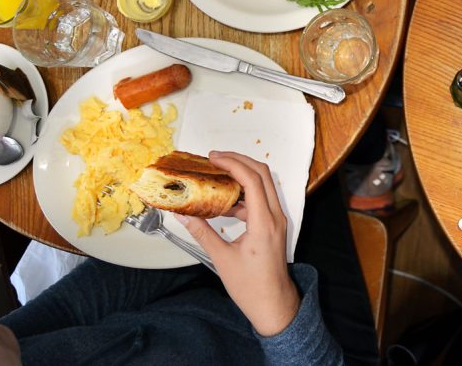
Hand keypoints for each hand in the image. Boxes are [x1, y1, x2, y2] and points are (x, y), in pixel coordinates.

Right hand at [176, 151, 299, 336]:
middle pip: (262, 174)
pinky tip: (223, 203)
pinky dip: (243, 195)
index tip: (214, 158)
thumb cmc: (252, 287)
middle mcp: (275, 216)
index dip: (233, 163)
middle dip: (239, 161)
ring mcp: (277, 220)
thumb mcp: (222, 259)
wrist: (273, 304)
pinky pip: (260, 200)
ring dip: (241, 176)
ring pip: (263, 185)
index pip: (252, 180)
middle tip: (215, 159)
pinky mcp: (274, 225)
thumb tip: (184, 216)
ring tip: (216, 177)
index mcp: (264, 222)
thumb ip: (202, 233)